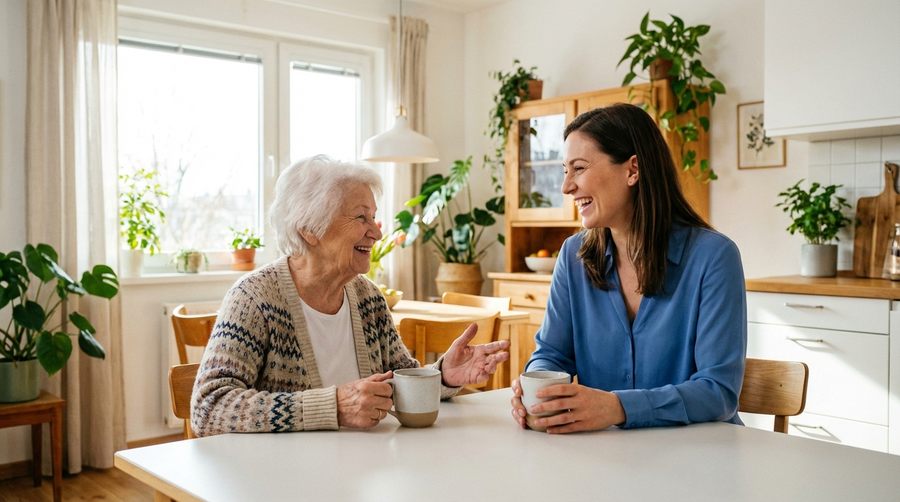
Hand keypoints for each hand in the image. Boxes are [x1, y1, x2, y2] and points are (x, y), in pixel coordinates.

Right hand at [336, 372, 392, 428]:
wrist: (332, 407)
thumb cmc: (346, 394)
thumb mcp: (360, 382)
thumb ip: (377, 378)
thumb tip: (389, 374)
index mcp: (365, 387)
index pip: (388, 389)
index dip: (386, 390)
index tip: (382, 392)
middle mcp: (366, 400)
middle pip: (388, 403)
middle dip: (384, 401)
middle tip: (376, 400)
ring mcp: (365, 413)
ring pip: (384, 413)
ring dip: (378, 411)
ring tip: (369, 407)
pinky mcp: (364, 423)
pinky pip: (377, 421)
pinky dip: (373, 418)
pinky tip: (365, 413)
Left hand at [440, 323, 510, 387]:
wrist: (445, 370)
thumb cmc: (453, 356)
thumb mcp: (458, 344)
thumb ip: (467, 335)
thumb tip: (474, 324)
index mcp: (480, 350)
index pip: (492, 347)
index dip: (500, 345)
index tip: (507, 343)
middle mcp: (482, 359)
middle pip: (494, 358)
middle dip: (501, 357)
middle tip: (506, 355)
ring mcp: (480, 369)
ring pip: (492, 368)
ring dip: (493, 366)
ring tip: (492, 363)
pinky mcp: (476, 377)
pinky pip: (483, 377)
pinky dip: (485, 375)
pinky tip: (484, 372)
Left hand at [510, 382, 625, 433]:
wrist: (615, 407)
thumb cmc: (596, 397)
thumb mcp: (584, 390)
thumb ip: (569, 391)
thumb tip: (548, 391)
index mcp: (580, 390)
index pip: (561, 389)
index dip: (548, 391)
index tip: (537, 393)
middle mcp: (581, 401)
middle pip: (559, 404)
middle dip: (544, 407)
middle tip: (532, 409)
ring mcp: (584, 414)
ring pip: (563, 418)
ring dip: (548, 421)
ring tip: (537, 422)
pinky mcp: (586, 425)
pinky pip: (570, 428)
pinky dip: (558, 430)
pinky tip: (549, 430)